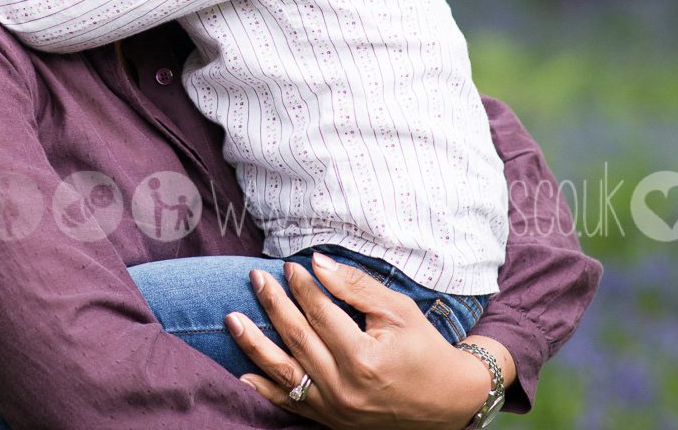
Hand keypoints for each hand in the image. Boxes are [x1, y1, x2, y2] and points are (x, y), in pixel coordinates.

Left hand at [225, 254, 511, 427]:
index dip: (303, 287)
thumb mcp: (398, 311)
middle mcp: (344, 386)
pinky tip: (242, 374)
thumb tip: (318, 263)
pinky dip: (265, 389)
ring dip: (255, 344)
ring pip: (285, 372)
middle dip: (273, 304)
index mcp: (363, 358)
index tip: (289, 266)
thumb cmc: (424, 350)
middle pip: (298, 338)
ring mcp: (335, 408)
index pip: (321, 314)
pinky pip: (291, 403)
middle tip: (256, 278)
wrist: (445, 402)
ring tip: (232, 319)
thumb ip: (356, 287)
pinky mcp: (331, 420)